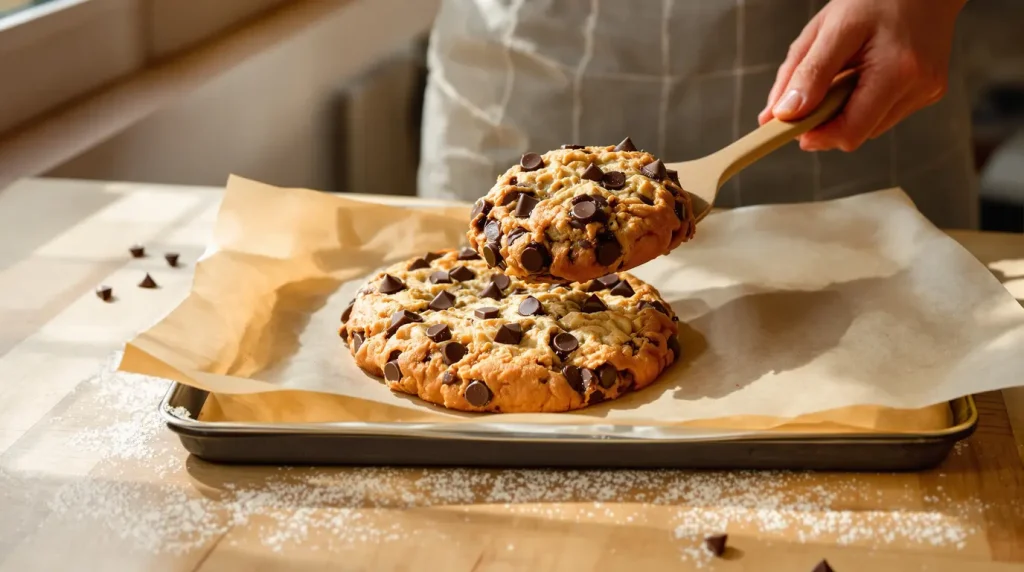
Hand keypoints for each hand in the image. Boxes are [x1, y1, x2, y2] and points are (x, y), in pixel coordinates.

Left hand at [758, 0, 965, 151]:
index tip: (790, 127)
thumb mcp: (830, 28)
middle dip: (827, 120)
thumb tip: (779, 115)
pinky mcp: (929, 91)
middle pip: (857, 133)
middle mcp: (919, 87)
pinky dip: (863, 101)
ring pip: (868, 126)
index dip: (815, 135)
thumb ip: (804, 74)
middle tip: (811, 93)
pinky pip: (883, 113)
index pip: (850, 132)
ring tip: (844, 74)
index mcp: (897, 70)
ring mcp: (926, 91)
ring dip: (845, 111)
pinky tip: (863, 74)